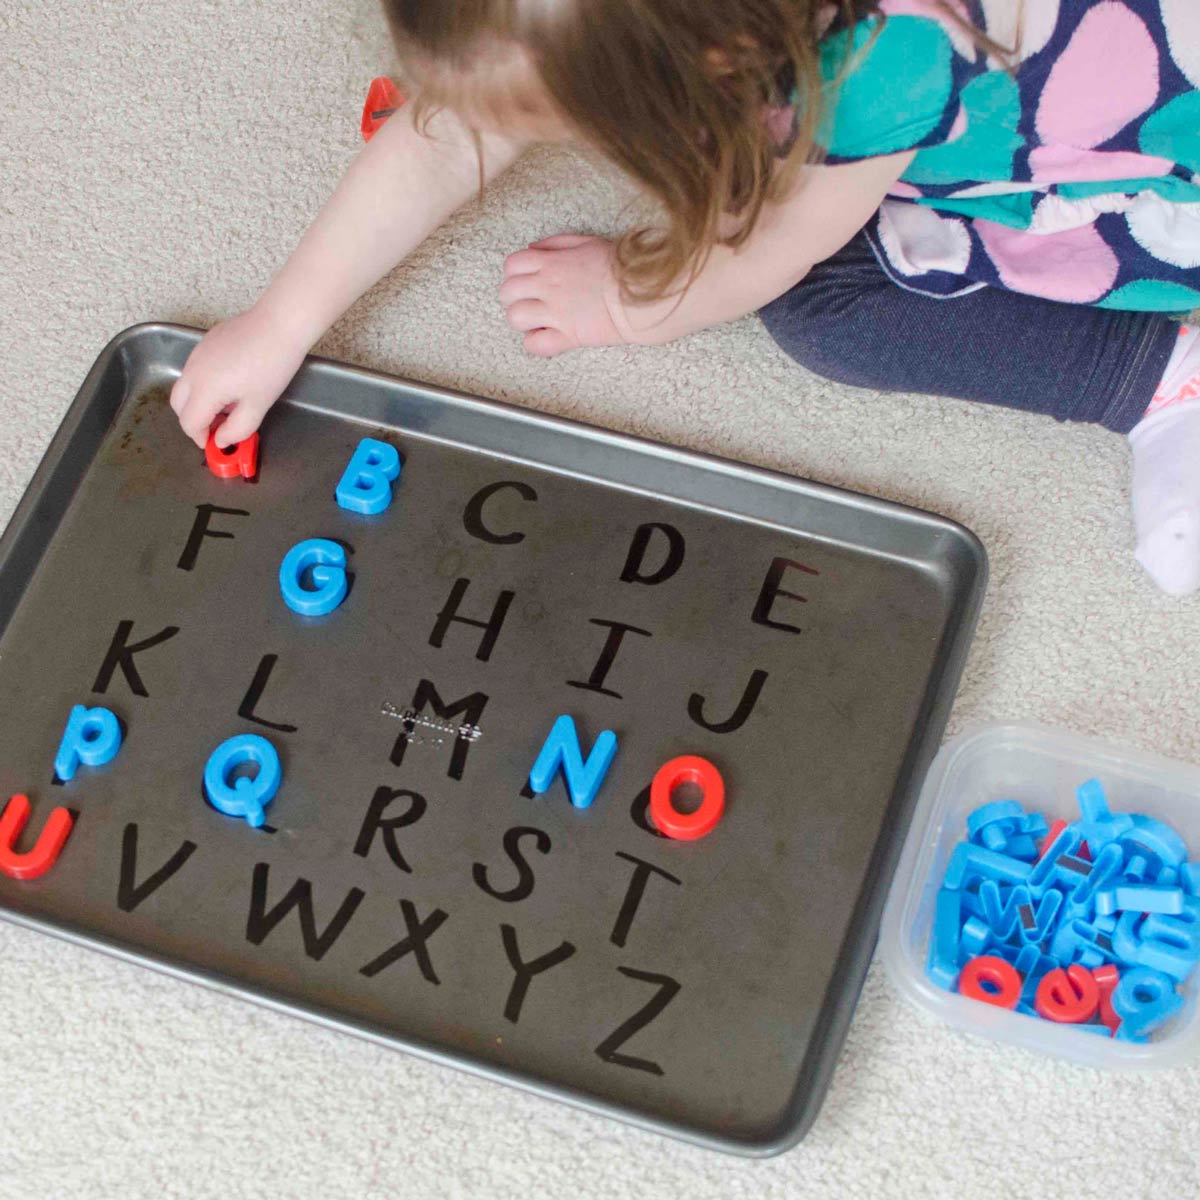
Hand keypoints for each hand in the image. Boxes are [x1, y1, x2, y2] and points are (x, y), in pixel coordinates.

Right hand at [170, 306, 310, 448]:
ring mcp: (196, 354)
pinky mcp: (205, 342)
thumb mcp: (258, 406)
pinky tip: (231, 384)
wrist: (278, 324)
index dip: (200, 438)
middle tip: (217, 428)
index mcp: (204, 389)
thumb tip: (221, 440)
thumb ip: (237, 429)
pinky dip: (202, 384)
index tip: (214, 444)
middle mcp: (192, 370)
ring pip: (184, 386)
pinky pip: (194, 370)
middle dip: (193, 421)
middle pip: (178, 405)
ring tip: (228, 406)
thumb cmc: (272, 366)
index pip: (189, 423)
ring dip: (197, 402)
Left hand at [500, 235, 631, 356]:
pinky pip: (535, 345)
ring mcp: (556, 312)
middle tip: (531, 303)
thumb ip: (557, 244)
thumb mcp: (588, 242)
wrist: (641, 292)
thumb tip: (534, 249)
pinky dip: (537, 344)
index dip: (514, 274)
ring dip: (523, 321)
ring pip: (515, 317)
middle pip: (507, 292)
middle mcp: (548, 286)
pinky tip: (549, 338)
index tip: (526, 281)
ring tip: (538, 322)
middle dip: (514, 298)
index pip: (512, 265)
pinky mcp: (568, 335)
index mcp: (552, 262)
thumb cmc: (619, 267)